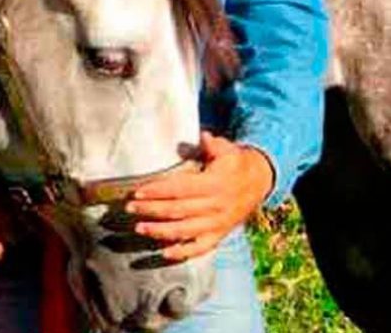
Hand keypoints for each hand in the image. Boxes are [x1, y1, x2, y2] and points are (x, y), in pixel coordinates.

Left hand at [126, 132, 273, 261]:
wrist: (260, 182)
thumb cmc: (236, 163)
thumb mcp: (228, 149)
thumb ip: (214, 144)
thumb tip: (204, 137)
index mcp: (214, 184)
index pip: (180, 189)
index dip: (157, 191)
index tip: (138, 192)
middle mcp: (215, 207)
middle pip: (177, 211)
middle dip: (151, 210)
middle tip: (130, 208)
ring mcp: (217, 224)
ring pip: (184, 231)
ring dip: (160, 231)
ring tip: (140, 228)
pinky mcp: (219, 235)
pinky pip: (199, 248)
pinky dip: (182, 253)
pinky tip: (164, 253)